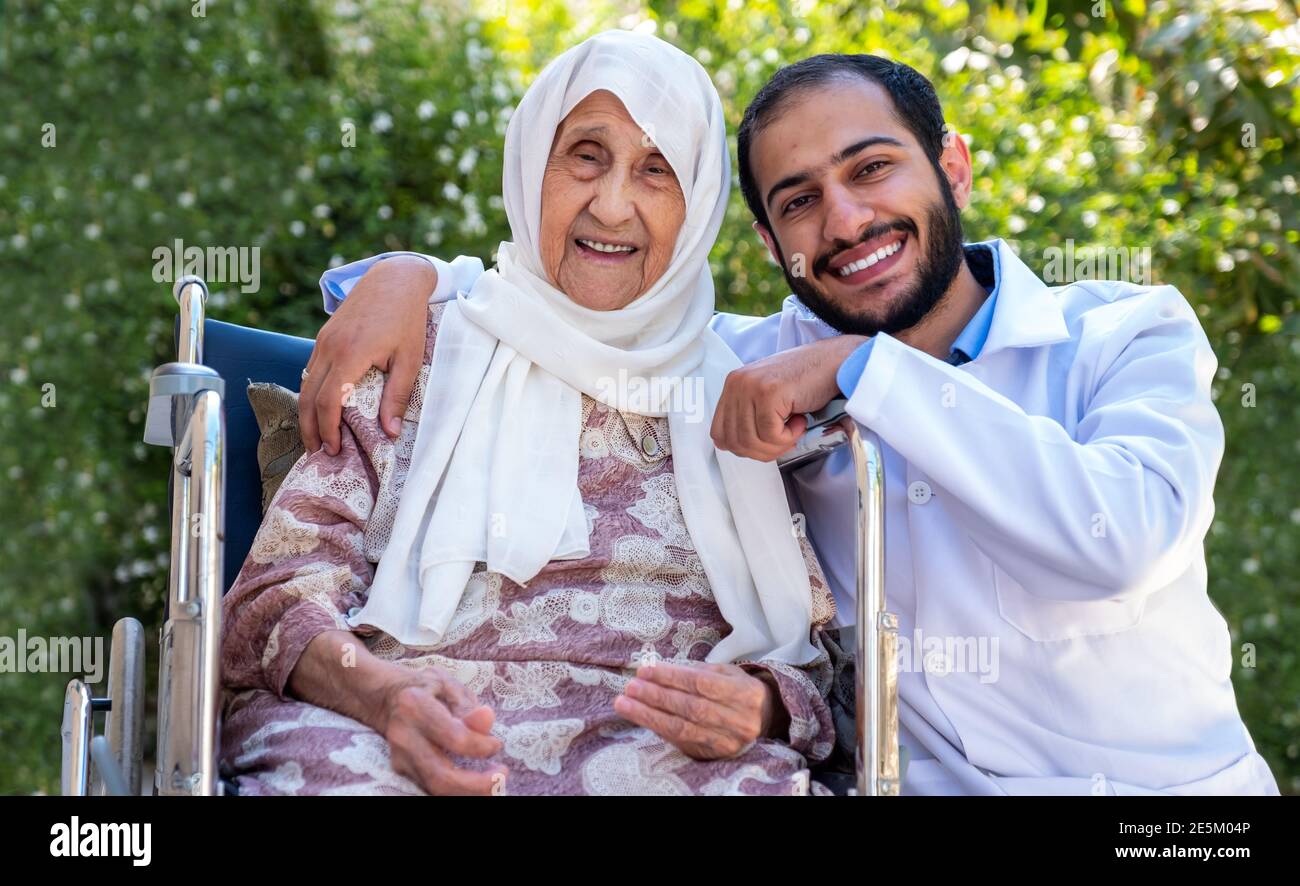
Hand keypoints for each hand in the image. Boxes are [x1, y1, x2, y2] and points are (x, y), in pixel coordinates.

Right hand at [300, 256, 435, 454]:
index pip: (329, 401)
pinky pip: (311, 370)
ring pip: (305, 383)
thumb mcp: (410, 359)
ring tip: (317, 436)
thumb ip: (397, 396)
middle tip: (318, 453)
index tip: (334, 449)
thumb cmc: (406, 319)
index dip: (328, 429)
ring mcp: (323, 341)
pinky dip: (312, 393)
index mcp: (350, 354)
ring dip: (308, 412)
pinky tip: (322, 408)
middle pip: (308, 397)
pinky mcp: (324, 337)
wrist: (393, 279)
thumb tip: (390, 432)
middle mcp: (329, 348)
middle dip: (310, 428)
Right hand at [375, 666, 507, 795]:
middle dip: (476, 784)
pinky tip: (475, 783)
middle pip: (441, 776)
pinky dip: (456, 789)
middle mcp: (404, 737)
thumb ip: (467, 706)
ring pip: (435, 788)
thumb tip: (487, 720)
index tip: (497, 744)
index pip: (454, 738)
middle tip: (501, 776)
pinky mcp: (402, 770)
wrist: (387, 698)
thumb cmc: (425, 688)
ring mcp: (400, 757)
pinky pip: (431, 786)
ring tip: (493, 784)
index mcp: (415, 707)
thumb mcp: (448, 685)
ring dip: (468, 791)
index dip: (481, 746)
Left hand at [614, 662, 784, 759]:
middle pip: (690, 707)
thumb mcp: (727, 673)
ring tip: (625, 704)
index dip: (671, 677)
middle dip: (656, 696)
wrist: (766, 719)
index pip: (701, 683)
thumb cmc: (739, 690)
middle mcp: (740, 720)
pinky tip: (642, 718)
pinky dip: (660, 728)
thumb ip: (698, 671)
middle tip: (630, 687)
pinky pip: (683, 742)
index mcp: (745, 693)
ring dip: (650, 715)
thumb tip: (659, 670)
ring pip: (683, 728)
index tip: (645, 670)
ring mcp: (728, 740)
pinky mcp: (716, 755)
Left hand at [710, 334, 866, 460]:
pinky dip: (789, 437)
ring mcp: (751, 387)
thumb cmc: (807, 382)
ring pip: (751, 441)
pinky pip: (770, 434)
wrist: (836, 362)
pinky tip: (800, 421)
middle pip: (735, 442)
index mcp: (733, 385)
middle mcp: (737, 383)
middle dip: (762, 451)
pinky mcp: (768, 393)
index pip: (720, 434)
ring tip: (794, 428)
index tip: (767, 443)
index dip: (744, 448)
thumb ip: (749, 418)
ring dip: (778, 444)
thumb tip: (738, 448)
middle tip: (785, 439)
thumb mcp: (767, 399)